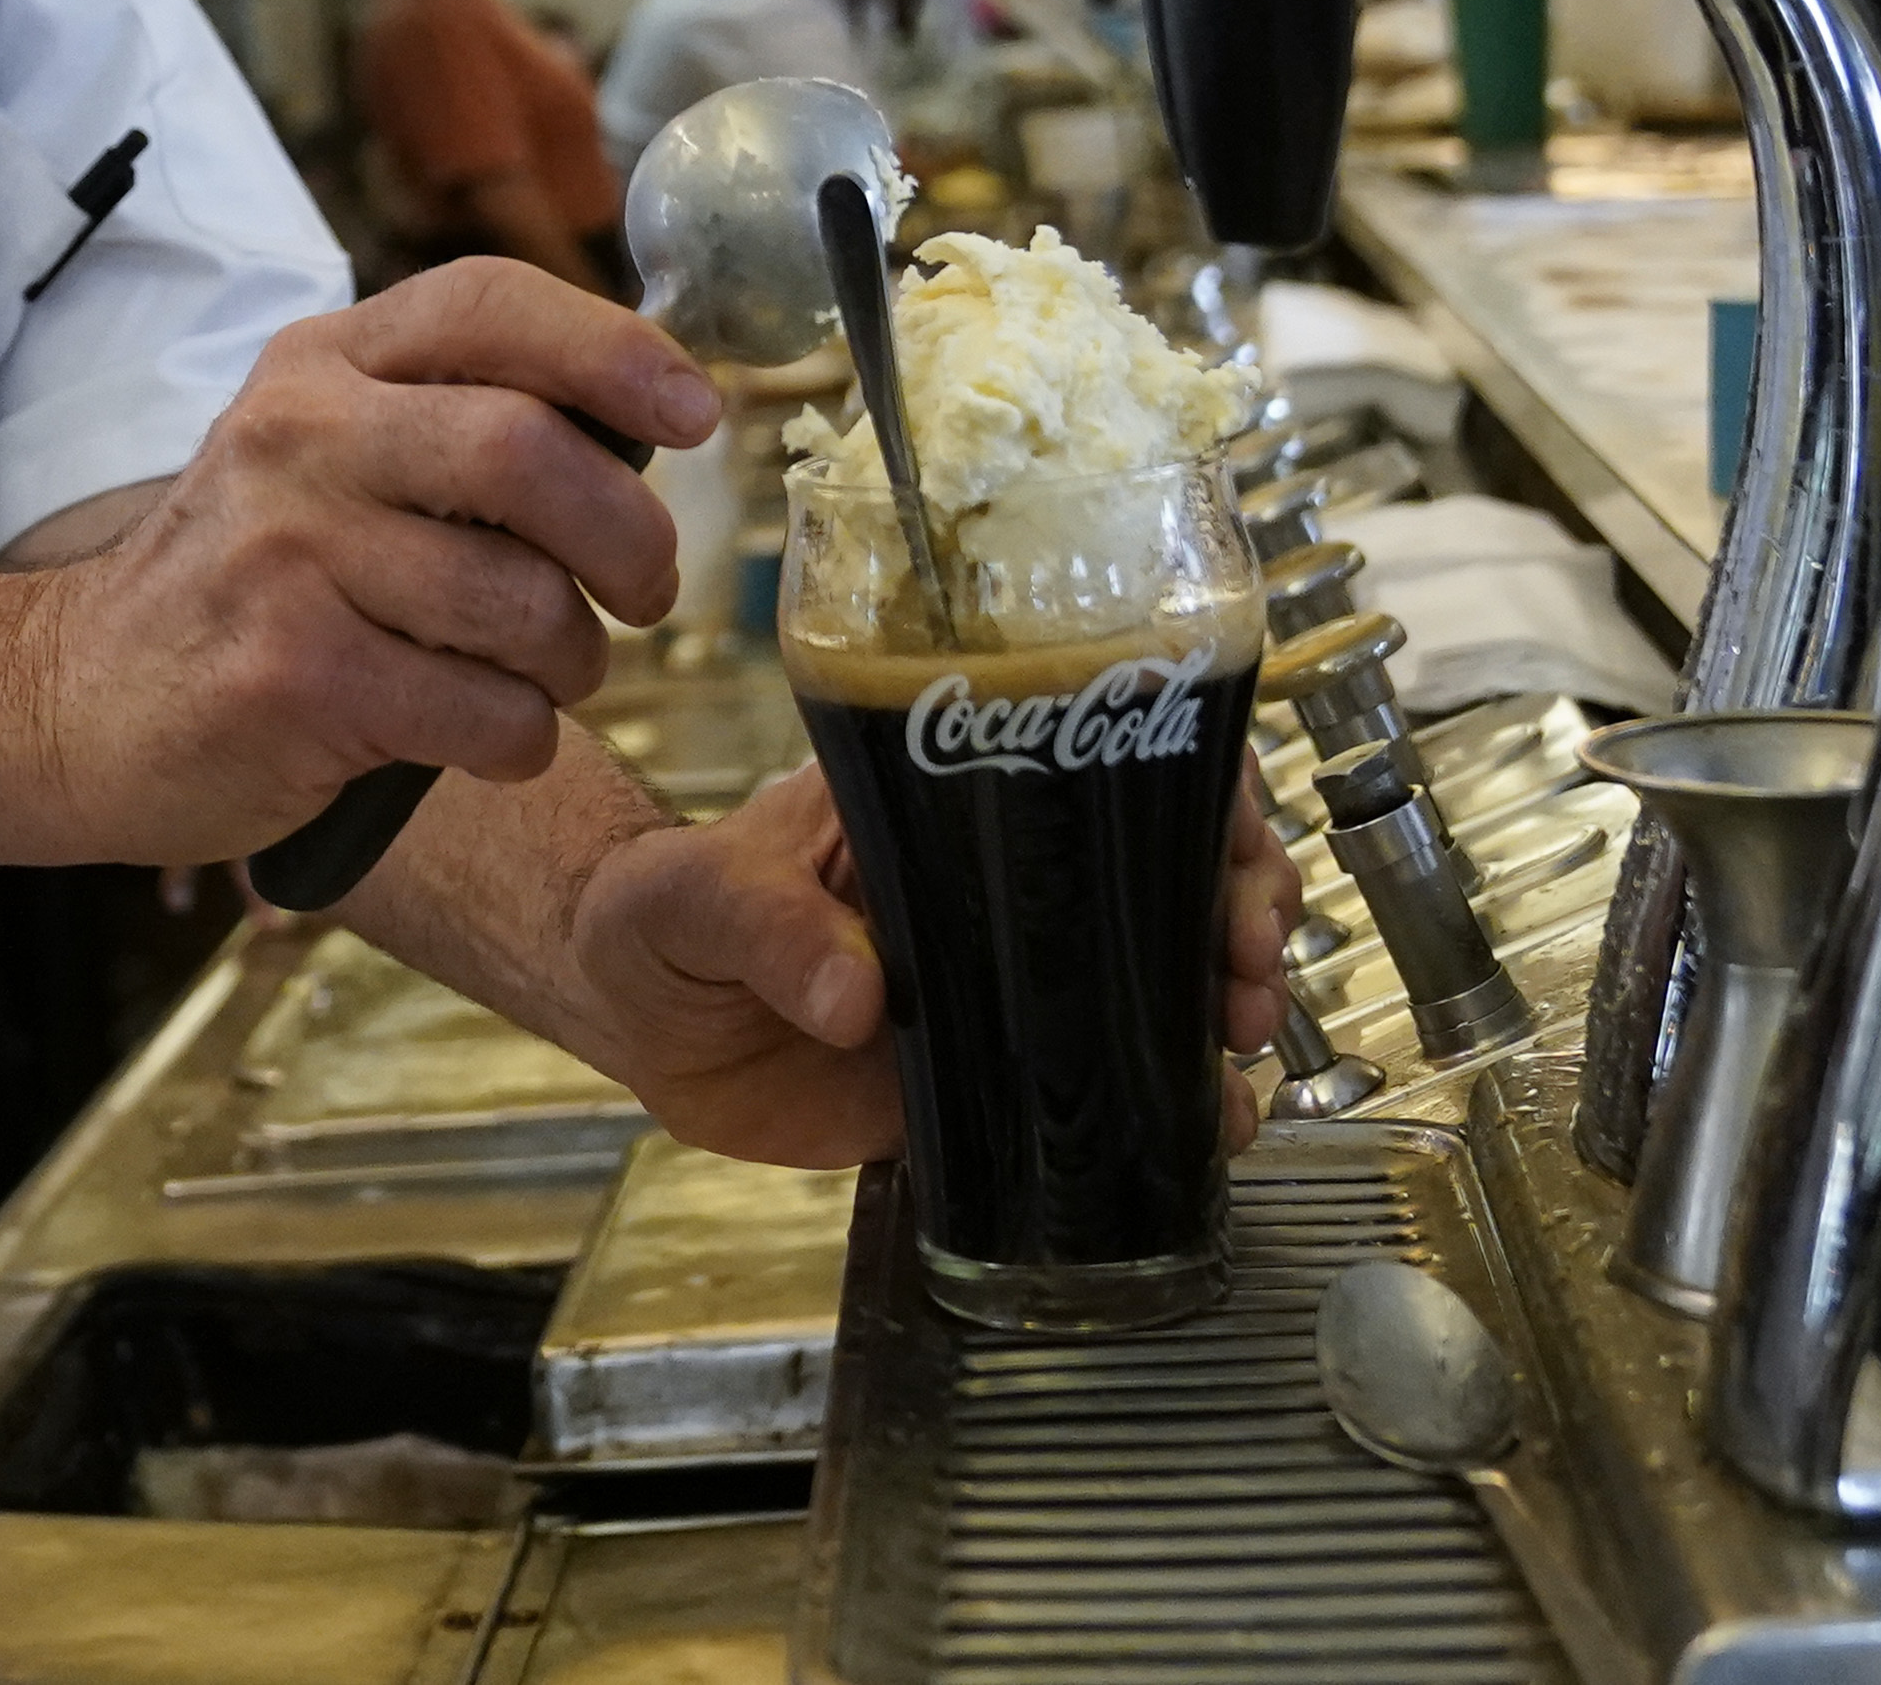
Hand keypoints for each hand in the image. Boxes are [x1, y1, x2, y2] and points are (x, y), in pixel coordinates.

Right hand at [12, 263, 713, 868]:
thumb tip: (646, 417)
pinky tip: (482, 737)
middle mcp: (299, 438)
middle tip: (645, 591)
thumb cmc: (245, 582)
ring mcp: (288, 557)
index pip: (489, 304)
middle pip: (527, 452)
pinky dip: (519, 739)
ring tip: (541, 676)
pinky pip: (483, 712)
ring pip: (522, 602)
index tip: (695, 413)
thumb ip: (452, 418)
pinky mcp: (292, 678)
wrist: (74, 695)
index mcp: (322, 364)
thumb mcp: (322, 453)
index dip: (615, 350)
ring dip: (574, 661)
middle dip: (630, 537)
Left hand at [559, 755, 1312, 1171]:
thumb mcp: (697, 892)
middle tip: (1248, 963)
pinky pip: (1100, 1090)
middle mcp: (999, 881)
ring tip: (1240, 1045)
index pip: (1095, 753)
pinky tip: (1213, 1128)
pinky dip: (1172, 1106)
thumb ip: (765, 927)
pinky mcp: (990, 1080)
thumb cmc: (662, 907)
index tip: (1229, 843)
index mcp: (943, 800)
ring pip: (1154, 971)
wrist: (632, 1017)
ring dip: (1224, 1001)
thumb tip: (852, 995)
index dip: (1191, 785)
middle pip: (1162, 861)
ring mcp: (1006, 979)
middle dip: (1238, 900)